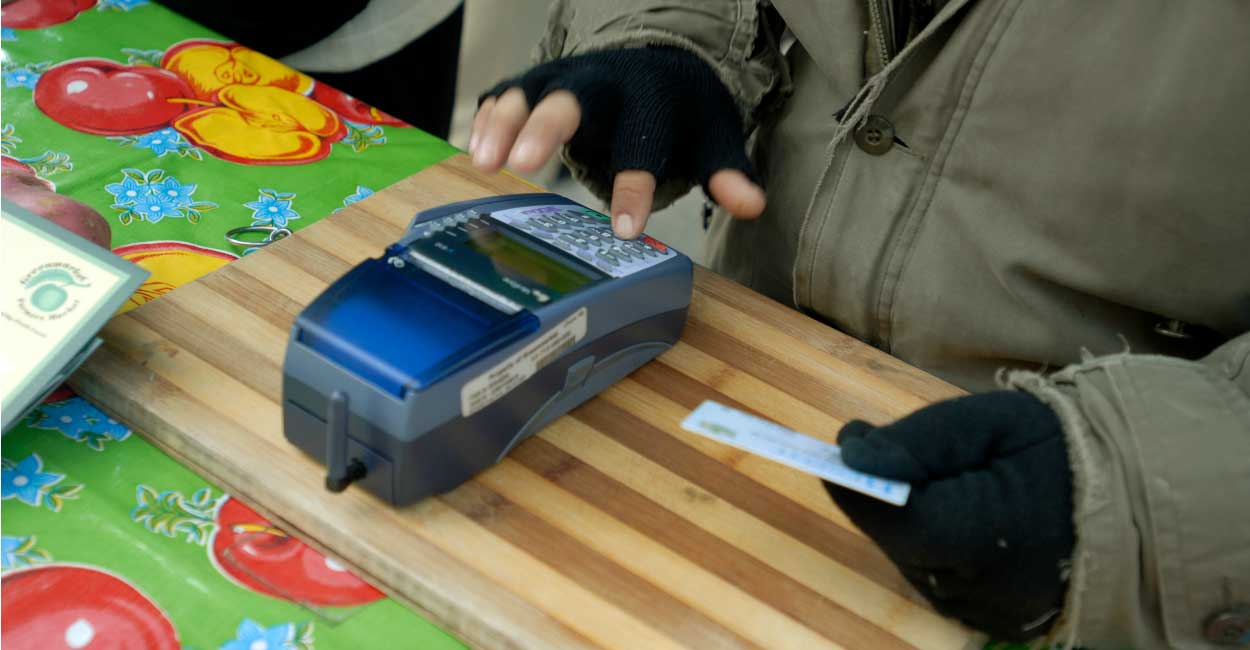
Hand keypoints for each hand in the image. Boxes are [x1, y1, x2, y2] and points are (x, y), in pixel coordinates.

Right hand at [469, 47, 765, 238]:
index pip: (644, 144)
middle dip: (546, 126)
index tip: (626, 230)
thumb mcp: (712, 140)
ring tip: (485, 161)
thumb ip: (726, 172)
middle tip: (525, 164)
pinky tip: (474, 148)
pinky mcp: (537, 84)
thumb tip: (753, 205)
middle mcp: (605, 84)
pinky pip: (506, 92)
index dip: (635, 187)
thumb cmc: (681, 117)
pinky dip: (488, 117)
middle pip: (573, 98)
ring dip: (503, 121)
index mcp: (653, 101)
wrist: (659, 68)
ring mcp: (566, 79)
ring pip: (529, 90)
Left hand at [825, 391, 1074, 641]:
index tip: (839, 447)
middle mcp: (986, 590)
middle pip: (900, 541)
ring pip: (913, 563)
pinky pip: (938, 580)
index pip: (899, 521)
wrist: (1133, 495)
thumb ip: (915, 441)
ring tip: (938, 479)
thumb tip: (849, 452)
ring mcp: (990, 614)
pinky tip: (956, 513)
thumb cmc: (1057, 447)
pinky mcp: (993, 623)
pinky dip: (934, 546)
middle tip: (889, 449)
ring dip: (909, 523)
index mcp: (991, 536)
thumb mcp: (985, 422)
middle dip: (886, 497)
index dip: (858, 486)